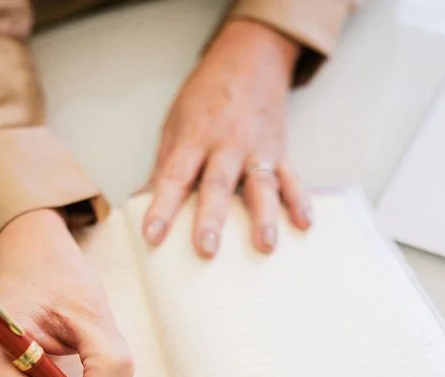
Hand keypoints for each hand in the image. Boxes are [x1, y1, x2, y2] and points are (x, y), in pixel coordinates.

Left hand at [142, 19, 312, 257]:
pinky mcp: (280, 152)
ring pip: (261, 185)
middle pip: (218, 184)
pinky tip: (304, 224)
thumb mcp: (176, 123)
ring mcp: (257, 149)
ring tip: (265, 245)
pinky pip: (292, 178)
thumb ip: (165, 165)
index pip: (174, 176)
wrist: (251, 59)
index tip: (153, 235)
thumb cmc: (207, 96)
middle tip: (206, 249)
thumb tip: (140, 201)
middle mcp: (227, 143)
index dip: (162, 207)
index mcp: (195, 137)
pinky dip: (300, 200)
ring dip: (264, 216)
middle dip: (212, 218)